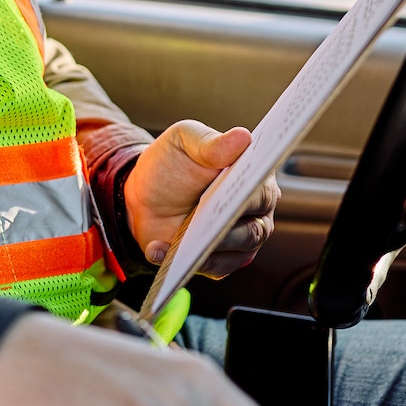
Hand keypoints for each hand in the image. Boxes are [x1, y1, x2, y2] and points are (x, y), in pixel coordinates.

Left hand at [124, 121, 278, 276]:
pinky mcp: (221, 260)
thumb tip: (243, 137)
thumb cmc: (172, 163)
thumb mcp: (185, 141)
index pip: (261, 189)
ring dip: (207, 248)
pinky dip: (188, 262)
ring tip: (180, 241)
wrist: (145, 195)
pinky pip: (213, 268)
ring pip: (237, 252)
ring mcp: (240, 239)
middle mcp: (256, 212)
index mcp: (254, 177)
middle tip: (205, 223)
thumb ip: (211, 143)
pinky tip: (159, 250)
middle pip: (253, 228)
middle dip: (228, 228)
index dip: (252, 192)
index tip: (238, 193)